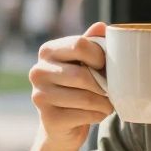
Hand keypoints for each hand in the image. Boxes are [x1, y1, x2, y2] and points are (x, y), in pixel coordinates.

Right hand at [28, 22, 113, 150]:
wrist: (62, 124)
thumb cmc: (77, 87)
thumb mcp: (83, 62)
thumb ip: (91, 43)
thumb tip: (101, 26)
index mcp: (47, 51)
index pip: (79, 45)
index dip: (99, 56)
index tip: (104, 65)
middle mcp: (38, 71)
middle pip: (82, 74)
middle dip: (104, 84)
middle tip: (112, 89)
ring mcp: (40, 96)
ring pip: (86, 97)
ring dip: (105, 102)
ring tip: (107, 102)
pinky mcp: (48, 119)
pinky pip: (84, 115)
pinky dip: (98, 115)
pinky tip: (97, 113)